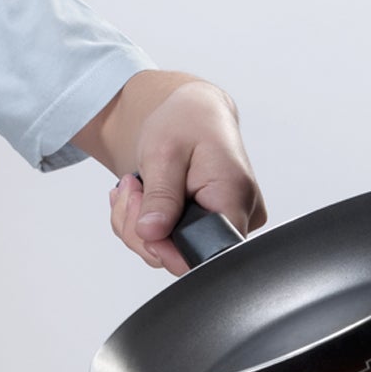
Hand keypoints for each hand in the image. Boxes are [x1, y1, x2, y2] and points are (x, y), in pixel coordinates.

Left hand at [76, 72, 266, 275]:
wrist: (189, 114)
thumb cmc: (185, 122)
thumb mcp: (163, 154)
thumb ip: (160, 196)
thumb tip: (152, 233)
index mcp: (233, 196)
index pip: (206, 253)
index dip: (166, 248)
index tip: (144, 220)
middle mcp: (237, 215)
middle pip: (182, 257)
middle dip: (142, 230)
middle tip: (132, 190)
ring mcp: (223, 224)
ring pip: (168, 252)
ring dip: (138, 224)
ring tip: (135, 187)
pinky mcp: (207, 228)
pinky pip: (167, 243)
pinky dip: (144, 224)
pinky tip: (142, 197)